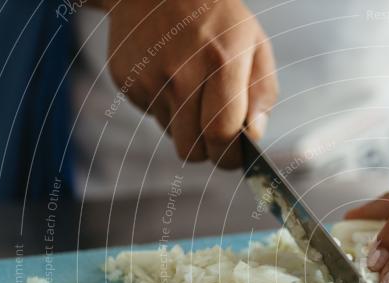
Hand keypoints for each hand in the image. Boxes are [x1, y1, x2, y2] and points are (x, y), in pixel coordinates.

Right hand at [105, 0, 277, 166]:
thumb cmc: (217, 18)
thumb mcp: (255, 43)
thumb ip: (262, 92)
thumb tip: (254, 134)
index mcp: (221, 63)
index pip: (222, 135)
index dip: (230, 157)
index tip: (235, 158)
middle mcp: (181, 74)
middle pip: (192, 149)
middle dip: (208, 152)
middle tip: (217, 138)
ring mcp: (149, 79)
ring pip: (172, 135)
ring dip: (187, 126)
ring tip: (194, 91)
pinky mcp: (126, 81)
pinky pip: (152, 115)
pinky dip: (165, 107)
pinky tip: (171, 77)